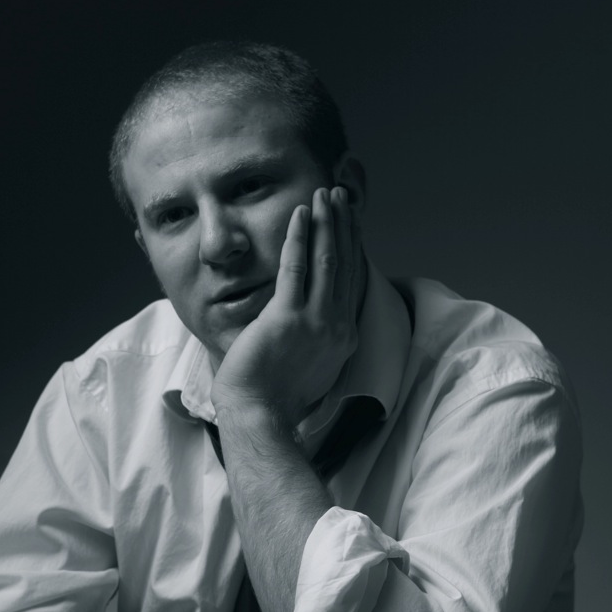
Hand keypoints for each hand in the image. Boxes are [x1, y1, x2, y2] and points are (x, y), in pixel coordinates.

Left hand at [211, 185, 361, 427]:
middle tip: (340, 195)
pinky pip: (296, 268)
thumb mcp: (310, 363)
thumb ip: (317, 335)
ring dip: (326, 223)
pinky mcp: (287, 319)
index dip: (352, 244)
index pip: (351, 279)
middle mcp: (336, 325)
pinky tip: (301, 214)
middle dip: (343, 225)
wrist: (260, 415)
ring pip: (326, 260)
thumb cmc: (276, 396)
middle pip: (344, 263)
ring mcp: (315, 321)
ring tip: (324, 195)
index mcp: (343, 335)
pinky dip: (299, 237)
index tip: (350, 220)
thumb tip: (311, 315)